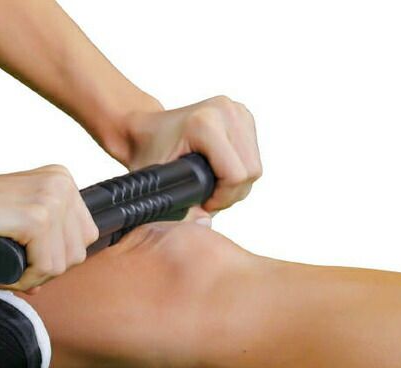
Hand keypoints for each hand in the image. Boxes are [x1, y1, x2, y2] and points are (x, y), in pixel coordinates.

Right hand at [0, 166, 97, 292]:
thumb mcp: (17, 226)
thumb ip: (38, 246)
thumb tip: (42, 284)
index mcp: (63, 180)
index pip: (85, 235)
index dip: (60, 257)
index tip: (31, 262)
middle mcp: (63, 185)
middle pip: (78, 251)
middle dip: (49, 270)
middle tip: (18, 271)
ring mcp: (52, 199)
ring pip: (63, 263)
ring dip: (36, 277)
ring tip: (9, 272)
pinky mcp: (37, 217)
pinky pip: (46, 266)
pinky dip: (26, 279)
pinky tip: (5, 274)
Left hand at [123, 96, 261, 220]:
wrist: (145, 129)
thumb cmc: (148, 153)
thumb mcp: (160, 184)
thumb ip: (182, 209)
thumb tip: (207, 224)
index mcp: (205, 122)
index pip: (236, 174)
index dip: (222, 198)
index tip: (203, 202)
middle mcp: (225, 110)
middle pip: (251, 171)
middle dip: (231, 193)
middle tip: (207, 197)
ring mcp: (236, 110)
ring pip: (255, 165)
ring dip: (237, 183)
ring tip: (211, 184)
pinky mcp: (243, 115)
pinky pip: (253, 155)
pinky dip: (240, 170)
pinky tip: (218, 171)